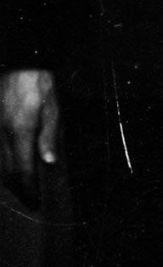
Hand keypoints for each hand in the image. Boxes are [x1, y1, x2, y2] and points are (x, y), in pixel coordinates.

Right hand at [0, 69, 58, 207]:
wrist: (19, 65)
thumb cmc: (40, 85)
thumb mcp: (53, 109)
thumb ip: (49, 136)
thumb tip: (48, 162)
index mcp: (20, 131)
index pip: (22, 170)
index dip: (28, 189)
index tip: (36, 201)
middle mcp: (2, 134)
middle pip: (7, 172)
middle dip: (19, 189)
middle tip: (30, 200)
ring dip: (9, 179)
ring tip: (22, 188)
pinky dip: (2, 164)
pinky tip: (11, 167)